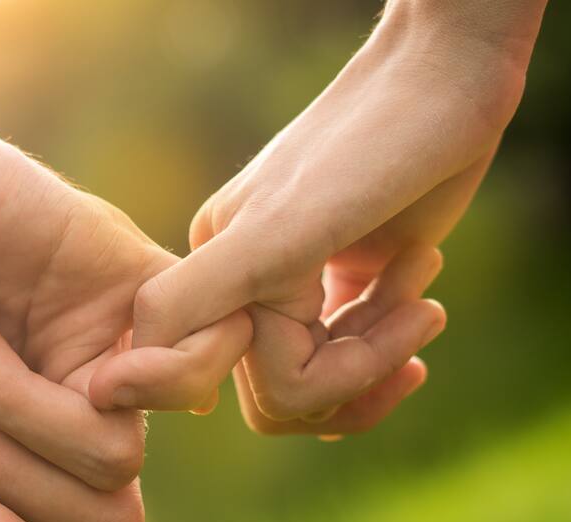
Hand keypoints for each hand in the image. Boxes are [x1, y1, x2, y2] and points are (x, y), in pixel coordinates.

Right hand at [97, 2, 545, 433]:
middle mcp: (248, 288)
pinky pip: (353, 349)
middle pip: (297, 395)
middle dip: (367, 369)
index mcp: (218, 279)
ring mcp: (296, 286)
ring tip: (423, 291)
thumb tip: (126, 376)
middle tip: (417, 314)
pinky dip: (397, 329)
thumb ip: (198, 297)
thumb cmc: (372, 144)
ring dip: (387, 347)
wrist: (444, 77)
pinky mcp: (339, 276)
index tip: (394, 325)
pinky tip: (422, 274)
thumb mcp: (279, 230)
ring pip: (327, 379)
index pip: (269, 390)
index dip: (334, 381)